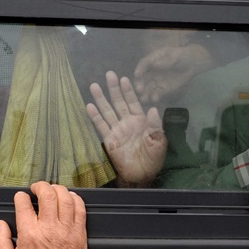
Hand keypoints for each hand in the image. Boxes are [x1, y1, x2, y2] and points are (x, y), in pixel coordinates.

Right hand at [86, 71, 165, 187]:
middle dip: (114, 88)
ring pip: (108, 110)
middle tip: (109, 74)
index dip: (128, 90)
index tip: (124, 78)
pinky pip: (101, 125)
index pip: (133, 102)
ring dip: (101, 98)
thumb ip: (155, 125)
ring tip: (94, 86)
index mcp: (141, 120)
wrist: (142, 174)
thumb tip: (152, 109)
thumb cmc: (153, 158)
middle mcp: (127, 122)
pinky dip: (95, 116)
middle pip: (119, 102)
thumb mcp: (159, 141)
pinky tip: (89, 105)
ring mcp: (117, 129)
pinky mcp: (109, 139)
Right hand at [133, 43, 213, 102]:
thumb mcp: (175, 56)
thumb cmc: (182, 57)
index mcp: (152, 60)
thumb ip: (165, 61)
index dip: (140, 69)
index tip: (137, 75)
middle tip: (139, 90)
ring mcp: (155, 81)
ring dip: (144, 93)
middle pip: (142, 78)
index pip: (144, 64)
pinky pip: (156, 94)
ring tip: (143, 99)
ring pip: (147, 88)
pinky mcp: (162, 89)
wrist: (191, 66)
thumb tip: (154, 64)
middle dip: (139, 84)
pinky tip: (155, 100)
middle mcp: (151, 71)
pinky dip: (154, 97)